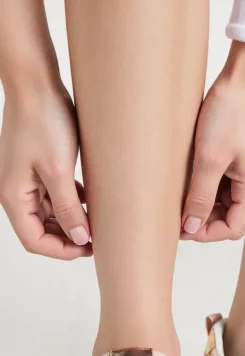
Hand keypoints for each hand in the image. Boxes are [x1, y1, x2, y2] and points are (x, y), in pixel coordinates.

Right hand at [0, 83, 91, 258]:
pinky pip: (55, 196)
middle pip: (42, 230)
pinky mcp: (39, 168)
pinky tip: (90, 201)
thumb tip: (80, 239)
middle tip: (98, 238)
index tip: (89, 248)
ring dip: (72, 220)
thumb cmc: (43, 121)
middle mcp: (17, 192)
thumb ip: (69, 208)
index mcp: (14, 196)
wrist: (36, 83)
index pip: (35, 240)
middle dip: (68, 238)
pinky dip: (71, 203)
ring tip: (97, 221)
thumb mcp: (58, 170)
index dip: (62, 250)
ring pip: (50, 214)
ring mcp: (27, 180)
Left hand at [181, 42, 244, 241]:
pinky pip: (226, 180)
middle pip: (231, 216)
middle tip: (175, 212)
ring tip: (179, 194)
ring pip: (226, 199)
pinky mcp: (243, 154)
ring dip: (204, 201)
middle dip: (204, 218)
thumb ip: (200, 196)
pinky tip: (190, 176)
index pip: (233, 228)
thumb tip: (190, 227)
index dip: (206, 233)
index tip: (180, 227)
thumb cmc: (233, 111)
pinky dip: (208, 184)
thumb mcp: (210, 158)